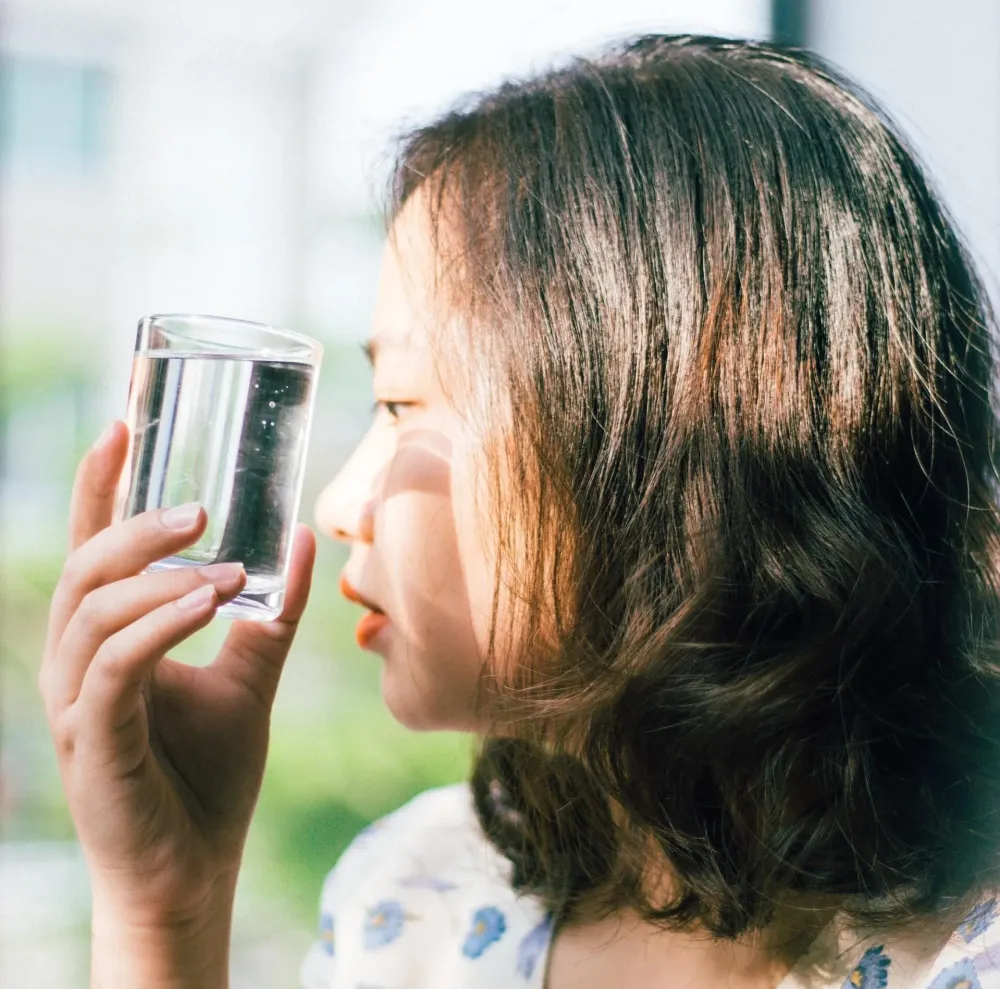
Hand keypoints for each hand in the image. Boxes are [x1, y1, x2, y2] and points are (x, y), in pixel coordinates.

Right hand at [38, 420, 315, 928]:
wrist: (194, 867)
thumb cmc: (210, 772)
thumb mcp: (252, 674)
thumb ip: (274, 610)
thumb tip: (303, 538)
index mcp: (110, 637)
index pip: (94, 546)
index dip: (100, 485)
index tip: (123, 422)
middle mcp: (79, 661)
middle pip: (85, 566)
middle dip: (135, 525)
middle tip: (201, 506)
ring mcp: (77, 701)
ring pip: (92, 610)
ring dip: (157, 577)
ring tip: (223, 564)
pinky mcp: (92, 741)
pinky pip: (116, 665)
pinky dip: (160, 627)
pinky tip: (208, 604)